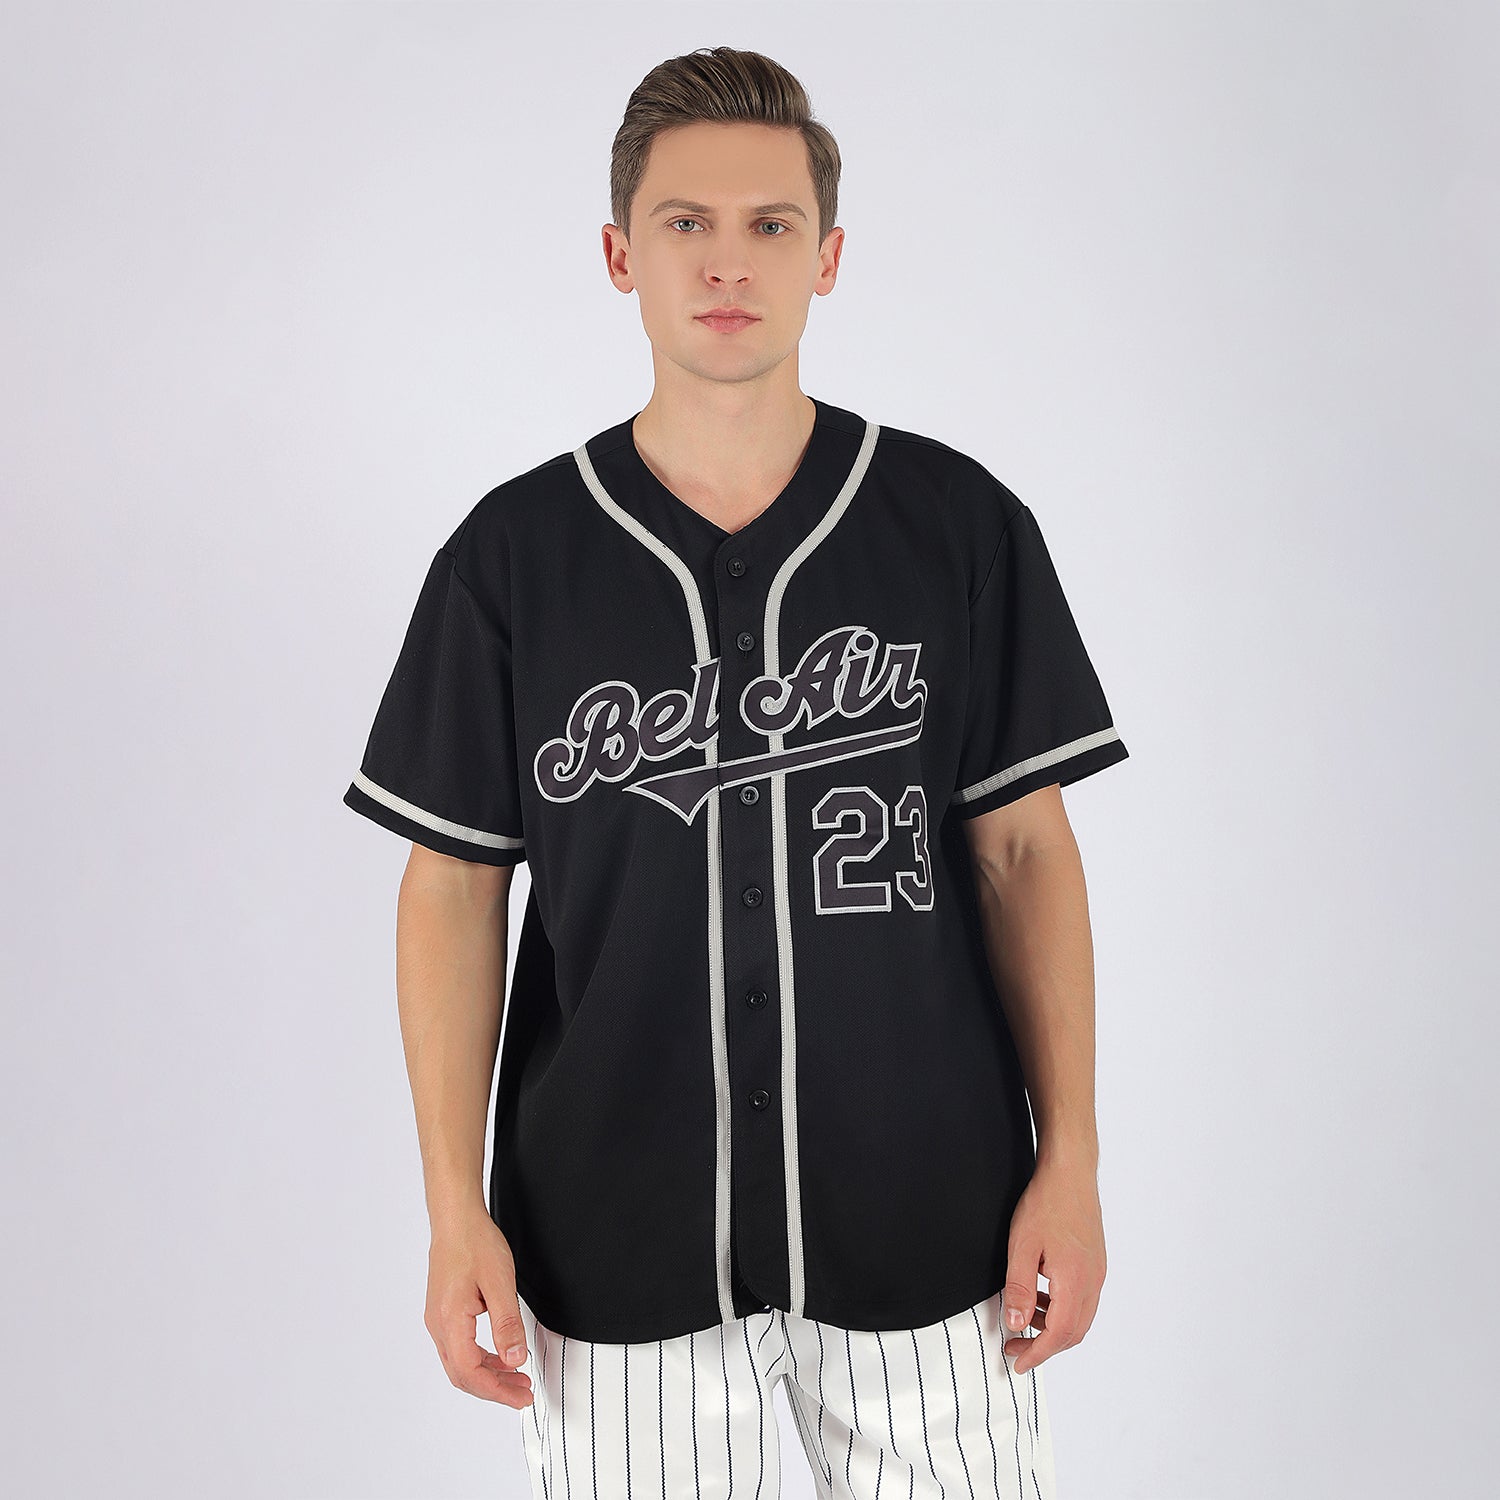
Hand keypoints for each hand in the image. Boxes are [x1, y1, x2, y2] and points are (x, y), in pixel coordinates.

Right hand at [425, 1203, 534, 1407]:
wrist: (456, 1220)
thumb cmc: (475, 1243)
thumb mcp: (500, 1282)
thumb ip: (507, 1323)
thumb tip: (515, 1359)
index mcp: (450, 1320)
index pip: (470, 1372)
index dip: (497, 1390)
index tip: (521, 1395)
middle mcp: (438, 1324)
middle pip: (462, 1374)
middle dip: (494, 1389)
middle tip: (523, 1393)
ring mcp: (437, 1320)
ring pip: (459, 1364)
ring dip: (487, 1375)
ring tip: (516, 1377)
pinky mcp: (442, 1313)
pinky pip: (458, 1348)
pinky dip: (479, 1359)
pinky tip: (499, 1356)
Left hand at [1000, 1158, 1105, 1375]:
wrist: (1070, 1172)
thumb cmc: (1047, 1203)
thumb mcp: (1021, 1247)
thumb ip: (1019, 1289)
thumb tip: (1016, 1324)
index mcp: (1076, 1281)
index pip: (1059, 1334)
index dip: (1037, 1354)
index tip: (1018, 1362)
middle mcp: (1092, 1281)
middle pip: (1073, 1332)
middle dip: (1044, 1346)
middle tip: (1016, 1346)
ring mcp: (1097, 1272)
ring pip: (1079, 1317)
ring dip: (1052, 1327)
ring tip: (1024, 1319)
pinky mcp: (1095, 1262)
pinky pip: (1081, 1298)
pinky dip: (1060, 1308)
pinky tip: (1040, 1295)